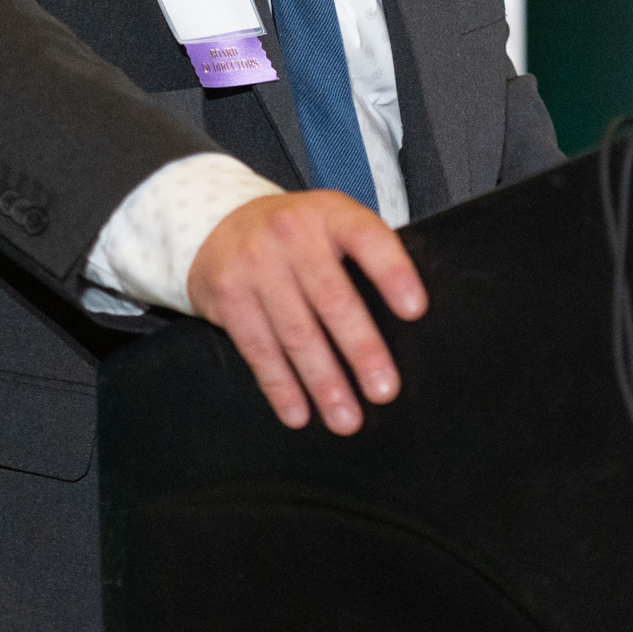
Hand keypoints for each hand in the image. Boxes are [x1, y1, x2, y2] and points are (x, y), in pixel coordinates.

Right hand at [184, 191, 426, 433]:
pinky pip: (259, 349)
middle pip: (332, 299)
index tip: (414, 310)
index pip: (367, 238)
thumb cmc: (294, 234)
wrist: (218, 223)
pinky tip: (298, 412)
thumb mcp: (329, 223)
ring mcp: (256, 265)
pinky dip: (280, 387)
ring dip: (324, 383)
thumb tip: (405, 322)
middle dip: (361, 350)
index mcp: (330, 214)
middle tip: (384, 390)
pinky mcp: (228, 296)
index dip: (393, 273)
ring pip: (297, 333)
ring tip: (346, 417)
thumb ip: (361, 256)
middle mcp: (291, 234)